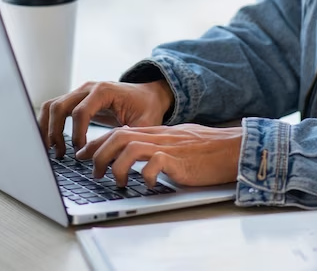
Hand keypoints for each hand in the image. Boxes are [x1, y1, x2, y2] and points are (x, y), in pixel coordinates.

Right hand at [37, 80, 174, 157]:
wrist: (148, 95)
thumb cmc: (147, 108)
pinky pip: (55, 109)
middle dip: (56, 132)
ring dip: (47, 128)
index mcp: (104, 91)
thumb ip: (128, 138)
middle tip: (61, 154)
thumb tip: (109, 156)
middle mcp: (88, 88)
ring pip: (52, 106)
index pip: (80, 111)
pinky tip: (52, 143)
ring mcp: (80, 92)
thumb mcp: (145, 124)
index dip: (77, 134)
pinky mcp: (76, 100)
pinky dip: (49, 124)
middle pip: (59, 106)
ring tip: (52, 150)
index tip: (79, 152)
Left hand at [75, 123, 242, 187]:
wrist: (233, 149)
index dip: (97, 143)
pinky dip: (145, 176)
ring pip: (130, 147)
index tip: (83, 154)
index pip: (119, 131)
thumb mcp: (176, 144)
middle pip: (119, 136)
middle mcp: (159, 137)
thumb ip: (157, 146)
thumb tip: (137, 157)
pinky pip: (154, 164)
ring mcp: (168, 147)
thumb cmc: (207, 151)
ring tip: (118, 182)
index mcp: (156, 133)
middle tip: (93, 171)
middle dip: (99, 153)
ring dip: (117, 166)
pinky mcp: (179, 160)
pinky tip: (147, 184)